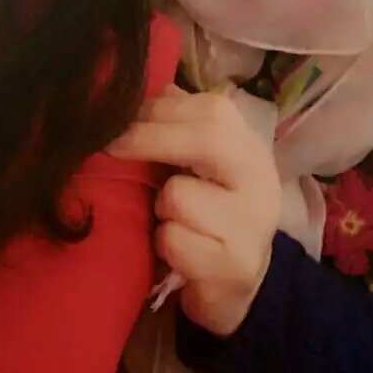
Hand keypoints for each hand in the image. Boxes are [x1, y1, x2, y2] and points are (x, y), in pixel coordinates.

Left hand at [108, 86, 281, 336]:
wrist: (241, 283)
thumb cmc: (210, 213)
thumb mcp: (201, 165)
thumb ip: (177, 124)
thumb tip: (139, 90)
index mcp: (250, 146)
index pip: (212, 110)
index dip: (158, 110)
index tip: (119, 117)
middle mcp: (260, 179)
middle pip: (208, 138)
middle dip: (150, 139)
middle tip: (112, 147)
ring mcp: (252, 224)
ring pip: (178, 196)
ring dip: (159, 209)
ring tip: (170, 220)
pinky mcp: (235, 267)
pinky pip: (174, 241)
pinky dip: (165, 246)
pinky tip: (179, 253)